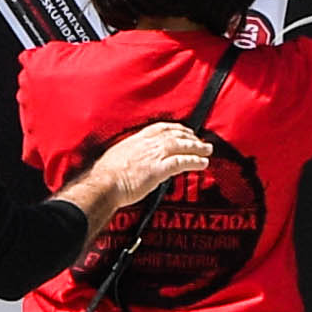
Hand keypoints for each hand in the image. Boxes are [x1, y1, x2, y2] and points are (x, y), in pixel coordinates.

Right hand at [67, 122, 217, 231]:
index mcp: (137, 139)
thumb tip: (135, 160)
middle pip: (175, 134)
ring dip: (197, 147)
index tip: (184, 130)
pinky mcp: (158, 169)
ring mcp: (154, 155)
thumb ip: (131, 154)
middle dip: (190, 136)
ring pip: (181, 146)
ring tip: (207, 150)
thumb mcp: (118, 156)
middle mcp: (147, 143)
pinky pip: (181, 162)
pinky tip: (202, 163)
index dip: (175, 128)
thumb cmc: (105, 175)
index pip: (161, 128)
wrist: (103, 184)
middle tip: (200, 140)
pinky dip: (194, 161)